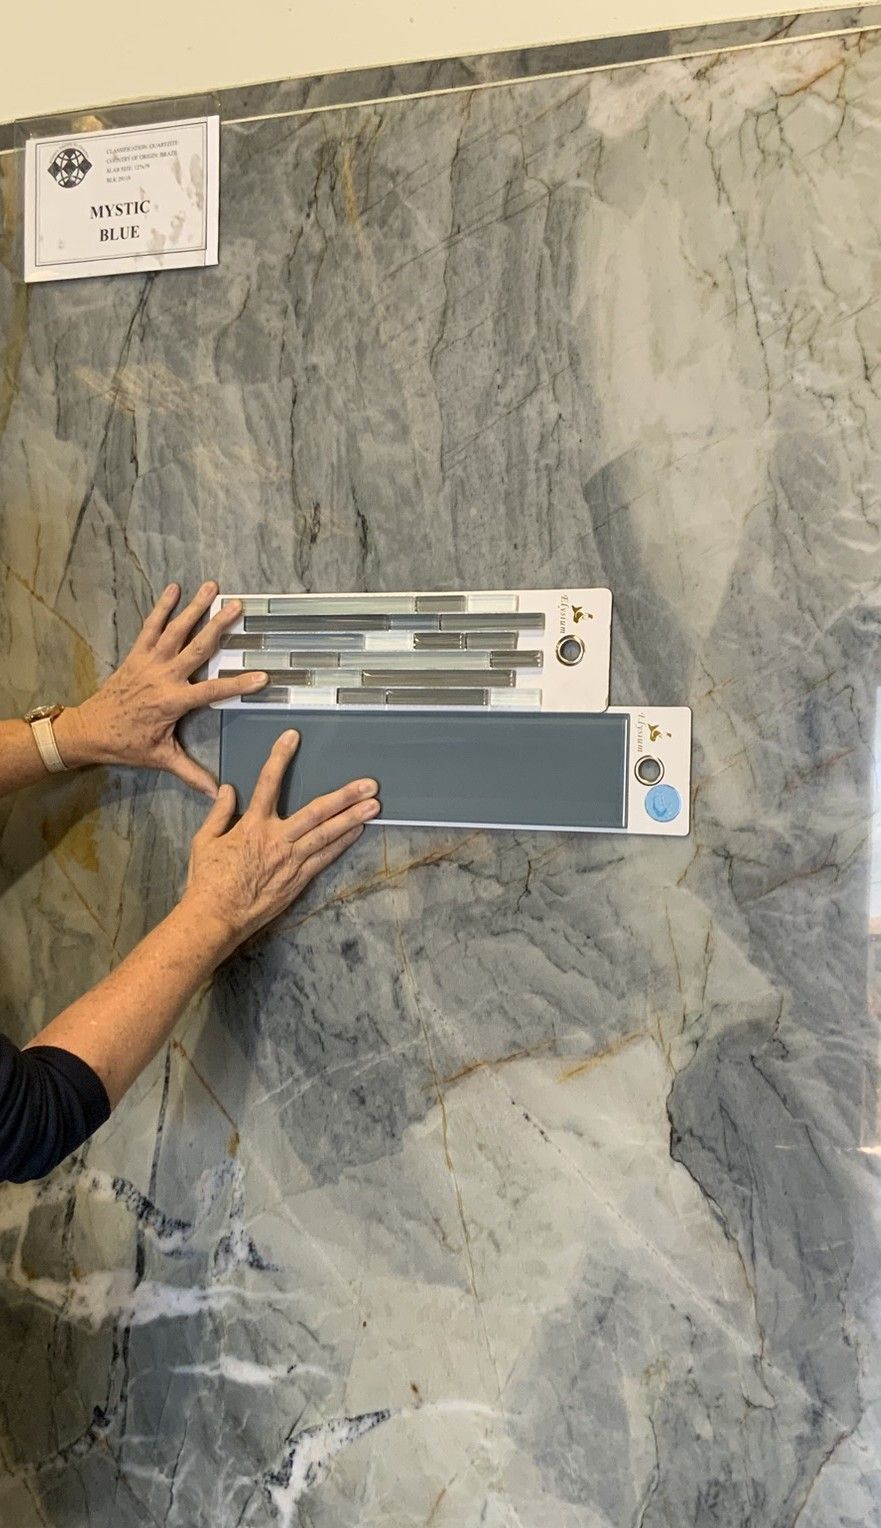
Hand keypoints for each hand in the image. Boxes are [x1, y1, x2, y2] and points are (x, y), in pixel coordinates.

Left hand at [56, 581, 267, 794]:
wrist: (89, 730)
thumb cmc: (126, 744)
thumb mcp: (160, 758)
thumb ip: (191, 773)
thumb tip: (216, 793)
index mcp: (173, 702)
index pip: (213, 691)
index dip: (239, 684)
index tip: (263, 676)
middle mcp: (163, 677)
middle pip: (197, 648)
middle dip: (218, 626)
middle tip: (236, 607)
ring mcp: (149, 662)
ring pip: (176, 630)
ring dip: (194, 608)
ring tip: (212, 588)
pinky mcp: (136, 655)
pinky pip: (151, 627)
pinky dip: (162, 607)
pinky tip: (174, 589)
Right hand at [181, 729, 380, 949]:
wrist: (215, 916)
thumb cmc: (206, 880)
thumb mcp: (204, 841)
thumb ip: (218, 813)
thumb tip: (228, 789)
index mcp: (251, 826)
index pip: (268, 784)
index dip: (280, 758)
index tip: (292, 738)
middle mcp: (277, 840)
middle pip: (316, 812)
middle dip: (344, 796)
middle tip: (369, 784)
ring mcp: (291, 861)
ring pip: (328, 834)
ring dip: (352, 818)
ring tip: (374, 806)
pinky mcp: (298, 880)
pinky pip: (325, 858)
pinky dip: (342, 843)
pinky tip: (357, 832)